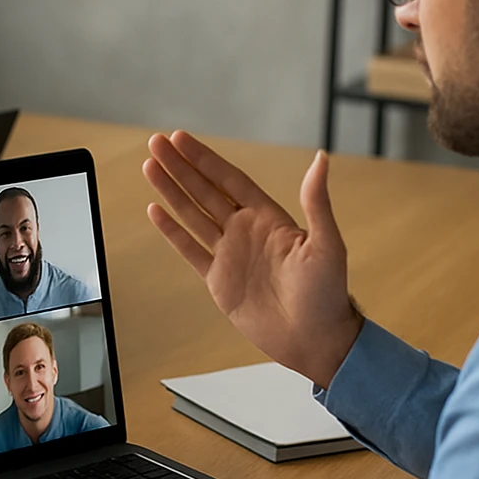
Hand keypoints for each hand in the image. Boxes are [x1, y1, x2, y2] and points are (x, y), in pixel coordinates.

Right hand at [144, 131, 362, 388]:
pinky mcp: (218, 280)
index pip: (230, 179)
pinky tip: (155, 210)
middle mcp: (246, 230)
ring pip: (193, 215)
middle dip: (181, 166)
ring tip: (150, 166)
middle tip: (156, 142)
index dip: (205, 159)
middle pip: (205, 190)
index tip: (181, 139)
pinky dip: (172, 230)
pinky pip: (190, 249)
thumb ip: (316, 201)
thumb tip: (322, 158)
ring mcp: (230, 254)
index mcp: (269, 217)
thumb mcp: (327, 244)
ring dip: (171, 190)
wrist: (314, 339)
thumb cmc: (328, 293)